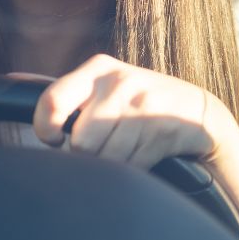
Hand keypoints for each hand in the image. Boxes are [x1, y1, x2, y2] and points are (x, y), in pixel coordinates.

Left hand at [31, 54, 238, 169]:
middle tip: (98, 148)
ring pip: (105, 157)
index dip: (45, 129)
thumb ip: (74, 98)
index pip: (53, 101)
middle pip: (80, 141)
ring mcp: (142, 107)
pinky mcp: (162, 131)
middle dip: (85, 154)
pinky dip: (130, 170)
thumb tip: (41, 129)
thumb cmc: (138, 102)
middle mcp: (119, 83)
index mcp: (98, 69)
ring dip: (110, 164)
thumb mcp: (108, 86)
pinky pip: (130, 166)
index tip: (54, 139)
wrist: (197, 110)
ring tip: (121, 150)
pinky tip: (139, 156)